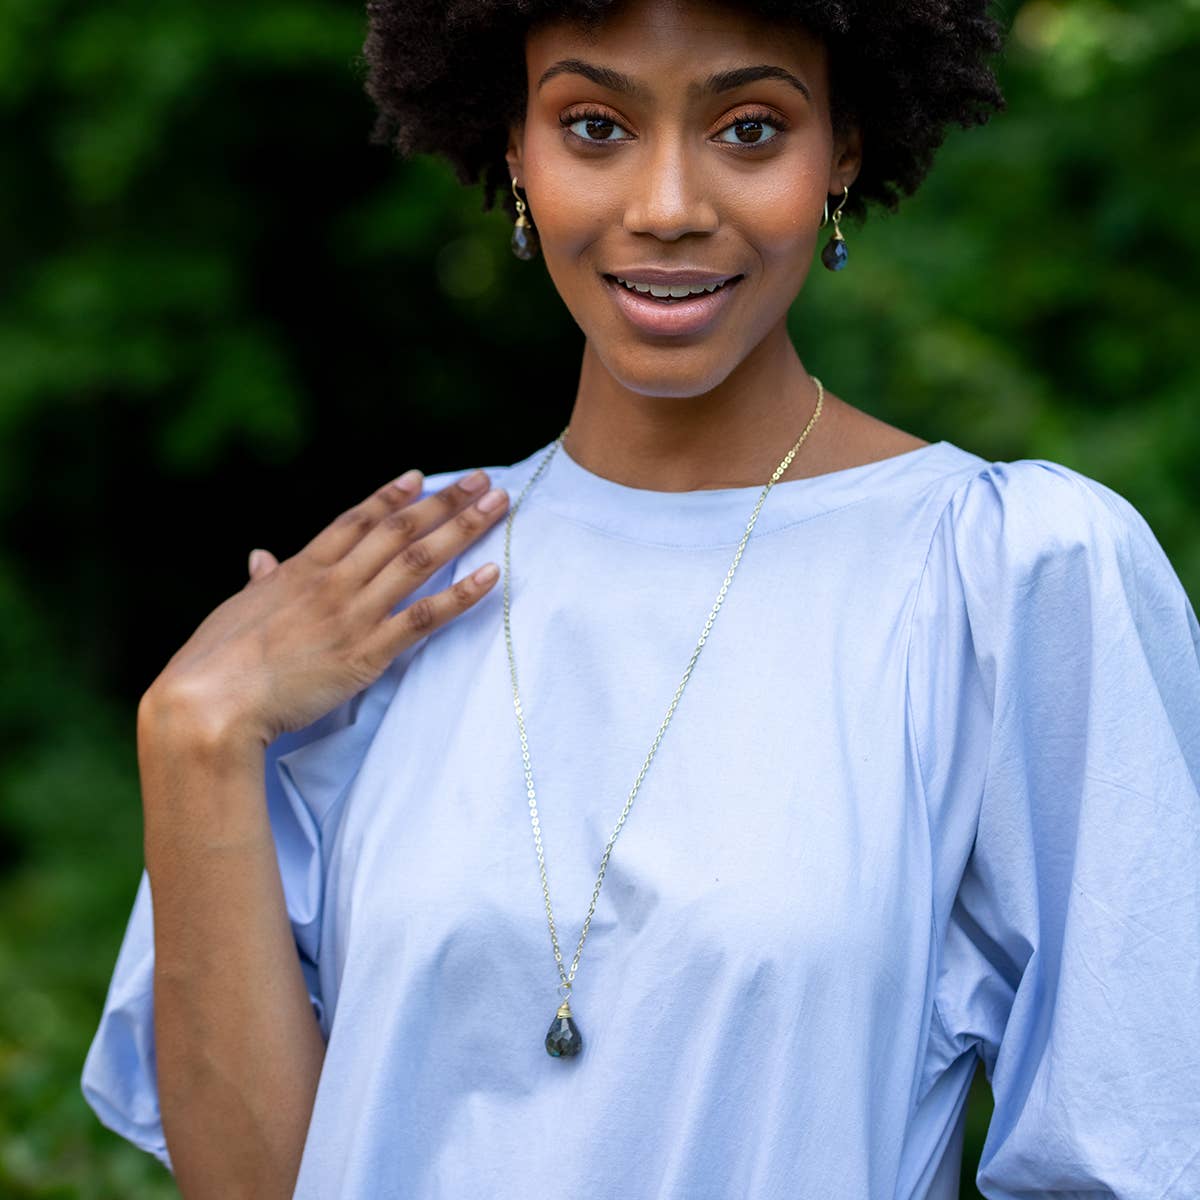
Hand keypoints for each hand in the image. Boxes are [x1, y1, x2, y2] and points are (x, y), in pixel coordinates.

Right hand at [142, 469, 508, 749]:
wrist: (211, 700)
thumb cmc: (216, 661)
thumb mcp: (238, 610)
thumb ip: (260, 582)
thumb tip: (260, 557)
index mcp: (300, 570)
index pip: (355, 521)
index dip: (391, 497)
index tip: (420, 477)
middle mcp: (333, 583)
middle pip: (399, 530)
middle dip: (444, 502)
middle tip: (482, 479)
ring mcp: (353, 615)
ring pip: (418, 561)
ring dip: (462, 529)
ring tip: (498, 506)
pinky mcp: (367, 653)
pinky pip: (423, 617)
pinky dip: (461, 596)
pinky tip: (491, 575)